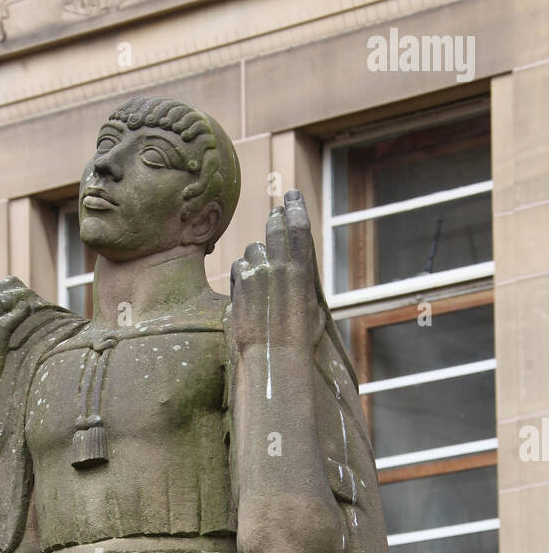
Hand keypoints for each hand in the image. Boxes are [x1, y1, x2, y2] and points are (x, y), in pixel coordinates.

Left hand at [230, 190, 324, 353]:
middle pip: (274, 229)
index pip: (298, 227)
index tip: (292, 195)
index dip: (295, 207)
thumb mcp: (314, 309)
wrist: (273, 358)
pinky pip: (239, 268)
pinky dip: (244, 274)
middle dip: (275, 218)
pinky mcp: (239, 285)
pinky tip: (248, 288)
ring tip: (262, 272)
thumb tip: (302, 278)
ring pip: (253, 250)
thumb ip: (305, 285)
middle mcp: (278, 267)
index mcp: (302, 270)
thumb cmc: (300, 340)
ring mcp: (256, 274)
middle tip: (276, 211)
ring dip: (257, 255)